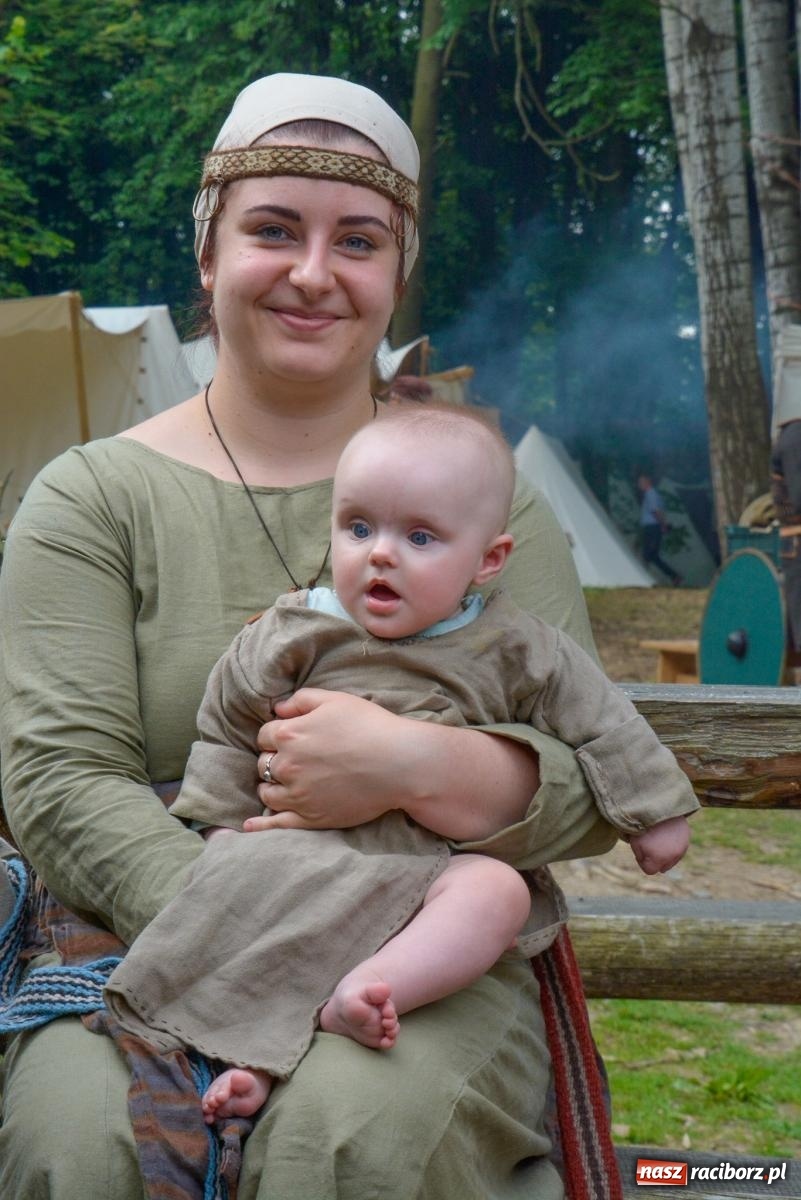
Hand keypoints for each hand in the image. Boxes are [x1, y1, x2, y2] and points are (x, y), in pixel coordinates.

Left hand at [244, 689, 413, 832]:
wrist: (398, 764)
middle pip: (263, 763)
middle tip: (293, 759)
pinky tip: (250, 824)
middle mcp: (287, 766)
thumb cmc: (370, 726)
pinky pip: (276, 823)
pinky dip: (260, 824)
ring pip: (268, 791)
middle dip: (274, 759)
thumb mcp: (335, 700)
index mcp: (288, 734)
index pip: (265, 735)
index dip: (276, 734)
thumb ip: (301, 700)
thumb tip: (278, 708)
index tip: (290, 736)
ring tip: (286, 783)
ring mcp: (297, 795)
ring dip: (272, 785)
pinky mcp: (310, 818)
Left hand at [628, 815, 689, 874]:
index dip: (642, 861)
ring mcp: (682, 848)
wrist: (658, 804)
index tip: (639, 849)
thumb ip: (640, 857)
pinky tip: (665, 834)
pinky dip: (672, 845)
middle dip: (655, 859)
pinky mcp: (686, 839)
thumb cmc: (643, 824)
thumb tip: (649, 865)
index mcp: (658, 859)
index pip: (649, 870)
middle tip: (648, 842)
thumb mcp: (635, 842)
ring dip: (665, 853)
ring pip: (672, 859)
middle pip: (662, 867)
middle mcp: (673, 856)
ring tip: (657, 837)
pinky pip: (678, 849)